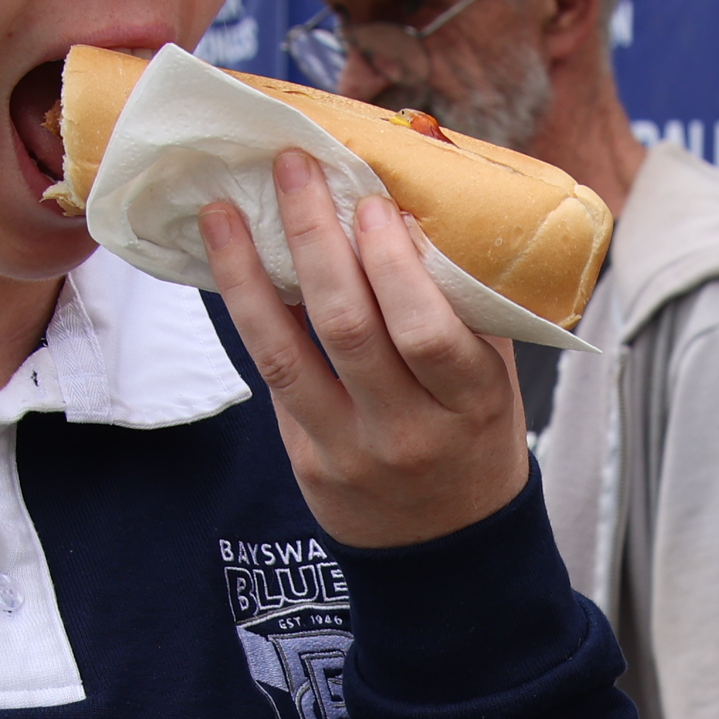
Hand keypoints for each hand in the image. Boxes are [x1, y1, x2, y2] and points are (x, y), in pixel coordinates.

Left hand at [197, 154, 528, 549]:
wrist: (447, 548)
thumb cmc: (475, 434)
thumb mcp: (494, 375)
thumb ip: (463, 300)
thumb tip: (412, 198)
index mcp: (472, 403)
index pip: (428, 331)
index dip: (394, 264)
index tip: (372, 203)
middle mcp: (408, 432)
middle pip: (349, 329)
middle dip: (316, 239)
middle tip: (294, 171)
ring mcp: (349, 451)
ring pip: (286, 353)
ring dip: (248, 273)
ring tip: (224, 211)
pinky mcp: (306, 460)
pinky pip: (270, 378)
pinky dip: (249, 315)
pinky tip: (230, 264)